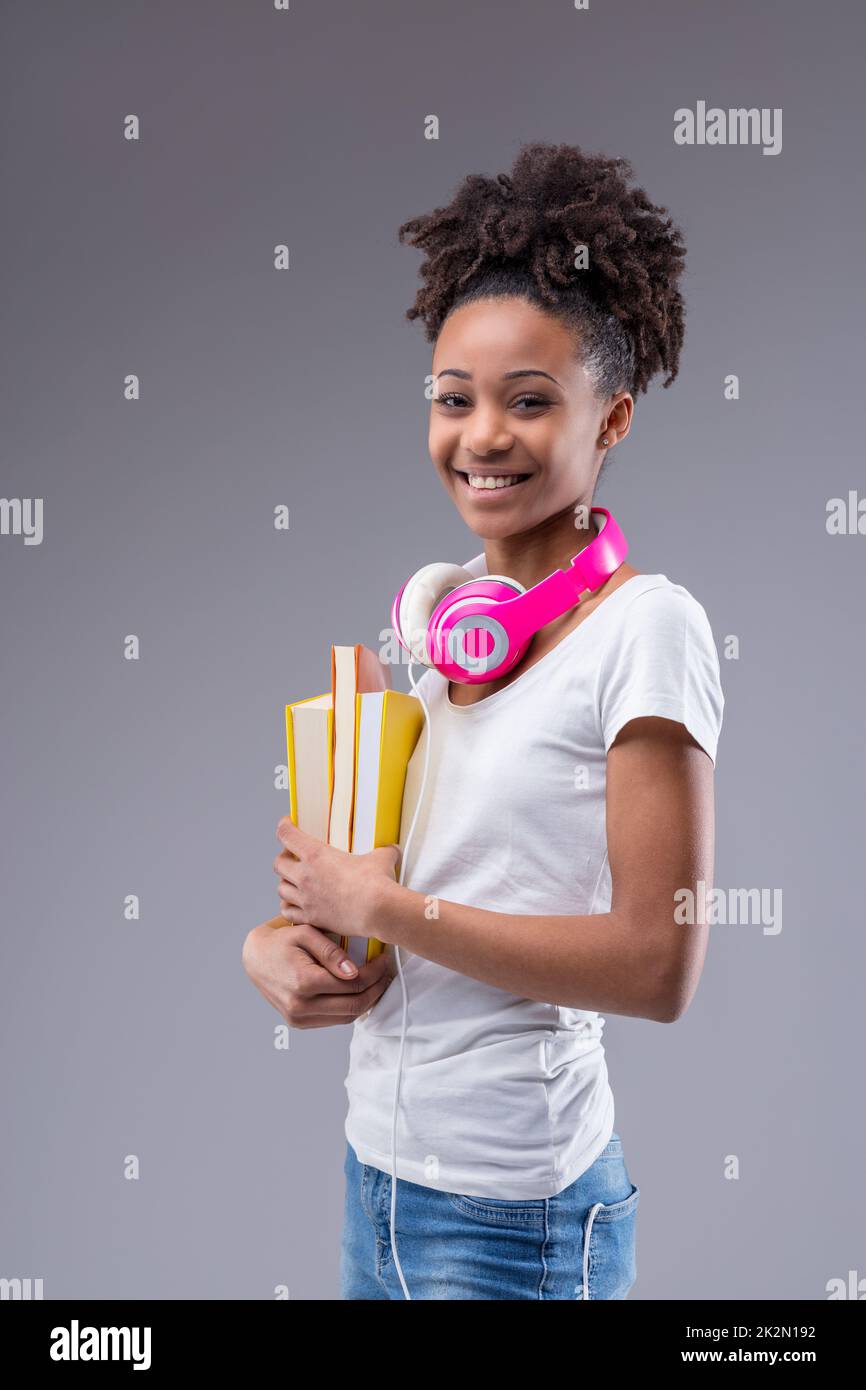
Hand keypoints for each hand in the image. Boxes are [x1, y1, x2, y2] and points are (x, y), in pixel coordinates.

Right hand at [242, 917, 394, 1027]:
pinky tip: (358, 992)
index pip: (353, 984)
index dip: (374, 973)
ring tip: (376, 982)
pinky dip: (351, 1008)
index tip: (384, 960)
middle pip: (354, 1005)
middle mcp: (300, 1005)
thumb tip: (355, 971)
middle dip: (376, 989)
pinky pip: (334, 1020)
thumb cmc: (281, 941)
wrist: (255, 958)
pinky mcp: (299, 1023)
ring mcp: (299, 1018)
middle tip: (386, 972)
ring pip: (347, 1017)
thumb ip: (331, 952)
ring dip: (367, 1001)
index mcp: (304, 982)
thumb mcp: (306, 934)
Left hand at [273, 816, 400, 940]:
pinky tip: (296, 905)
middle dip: (284, 858)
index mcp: (317, 854)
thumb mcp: (380, 857)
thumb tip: (392, 850)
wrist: (377, 910)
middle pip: (278, 863)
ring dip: (286, 884)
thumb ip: (382, 851)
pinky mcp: (311, 917)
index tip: (286, 825)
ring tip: (295, 883)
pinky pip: (287, 912)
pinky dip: (289, 907)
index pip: (287, 835)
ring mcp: (306, 898)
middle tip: (292, 858)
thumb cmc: (376, 883)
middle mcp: (305, 876)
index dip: (284, 827)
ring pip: (280, 889)